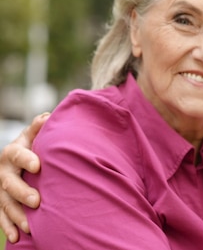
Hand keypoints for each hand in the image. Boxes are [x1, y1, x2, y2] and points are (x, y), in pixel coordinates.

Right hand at [0, 113, 48, 242]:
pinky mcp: (1, 202)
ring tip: (30, 226)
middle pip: (9, 183)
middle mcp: (3, 171)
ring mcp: (0, 189)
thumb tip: (47, 116)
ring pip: (5, 203)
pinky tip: (17, 237)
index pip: (18, 154)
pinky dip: (8, 227)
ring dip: (16, 215)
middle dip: (22, 192)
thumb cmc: (34, 145)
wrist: (21, 158)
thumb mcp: (35, 135)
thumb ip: (40, 127)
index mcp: (13, 152)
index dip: (26, 159)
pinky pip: (2, 217)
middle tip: (37, 201)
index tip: (38, 165)